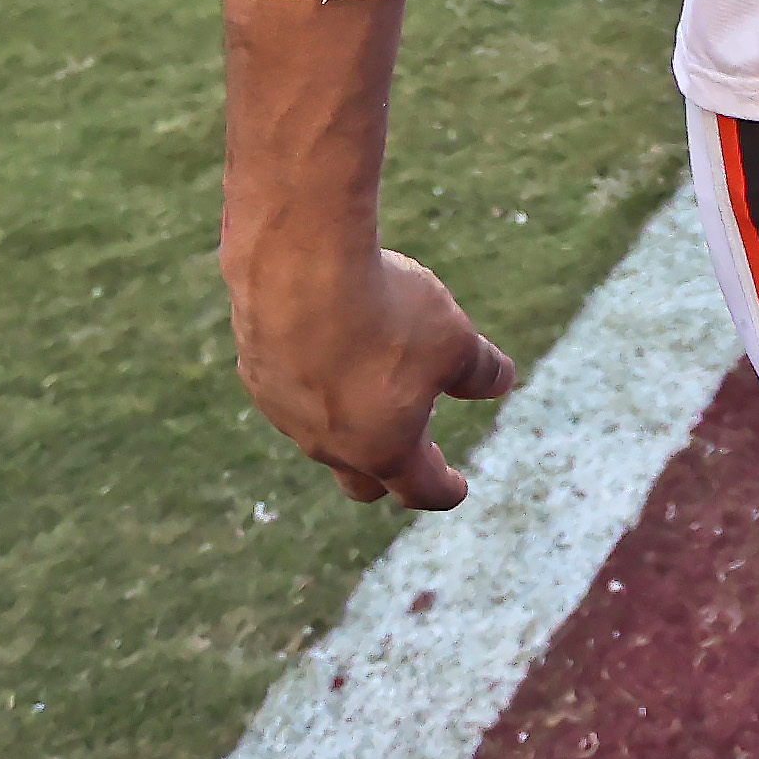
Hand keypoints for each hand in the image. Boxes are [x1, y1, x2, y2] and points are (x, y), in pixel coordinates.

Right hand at [224, 239, 520, 511]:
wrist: (298, 270)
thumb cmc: (386, 312)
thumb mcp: (453, 339)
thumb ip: (479, 370)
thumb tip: (502, 382)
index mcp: (384, 448)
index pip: (420, 488)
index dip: (445, 489)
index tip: (458, 487)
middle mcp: (329, 445)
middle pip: (361, 479)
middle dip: (391, 471)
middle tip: (417, 451)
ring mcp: (286, 413)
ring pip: (321, 433)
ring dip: (349, 419)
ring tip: (371, 382)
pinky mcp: (256, 374)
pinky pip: (289, 391)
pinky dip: (313, 380)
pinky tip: (325, 347)